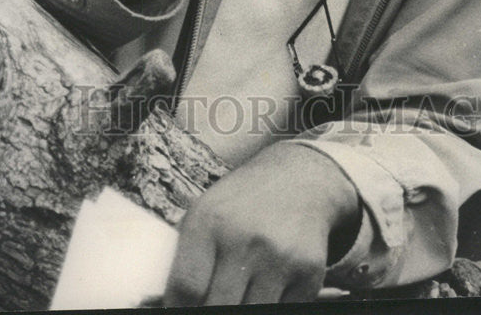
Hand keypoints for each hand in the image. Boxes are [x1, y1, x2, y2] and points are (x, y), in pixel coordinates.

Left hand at [165, 142, 360, 305]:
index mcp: (210, 220)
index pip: (186, 287)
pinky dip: (272, 305)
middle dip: (212, 309)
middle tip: (213, 300)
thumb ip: (187, 258)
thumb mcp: (206, 212)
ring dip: (243, 307)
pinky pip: (284, 310)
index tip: (183, 309)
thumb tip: (171, 306)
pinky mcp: (309, 271)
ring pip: (250, 313)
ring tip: (239, 290)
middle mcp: (245, 237)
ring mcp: (280, 256)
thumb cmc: (242, 202)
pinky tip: (269, 284)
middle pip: (217, 307)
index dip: (179, 308)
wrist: (300, 178)